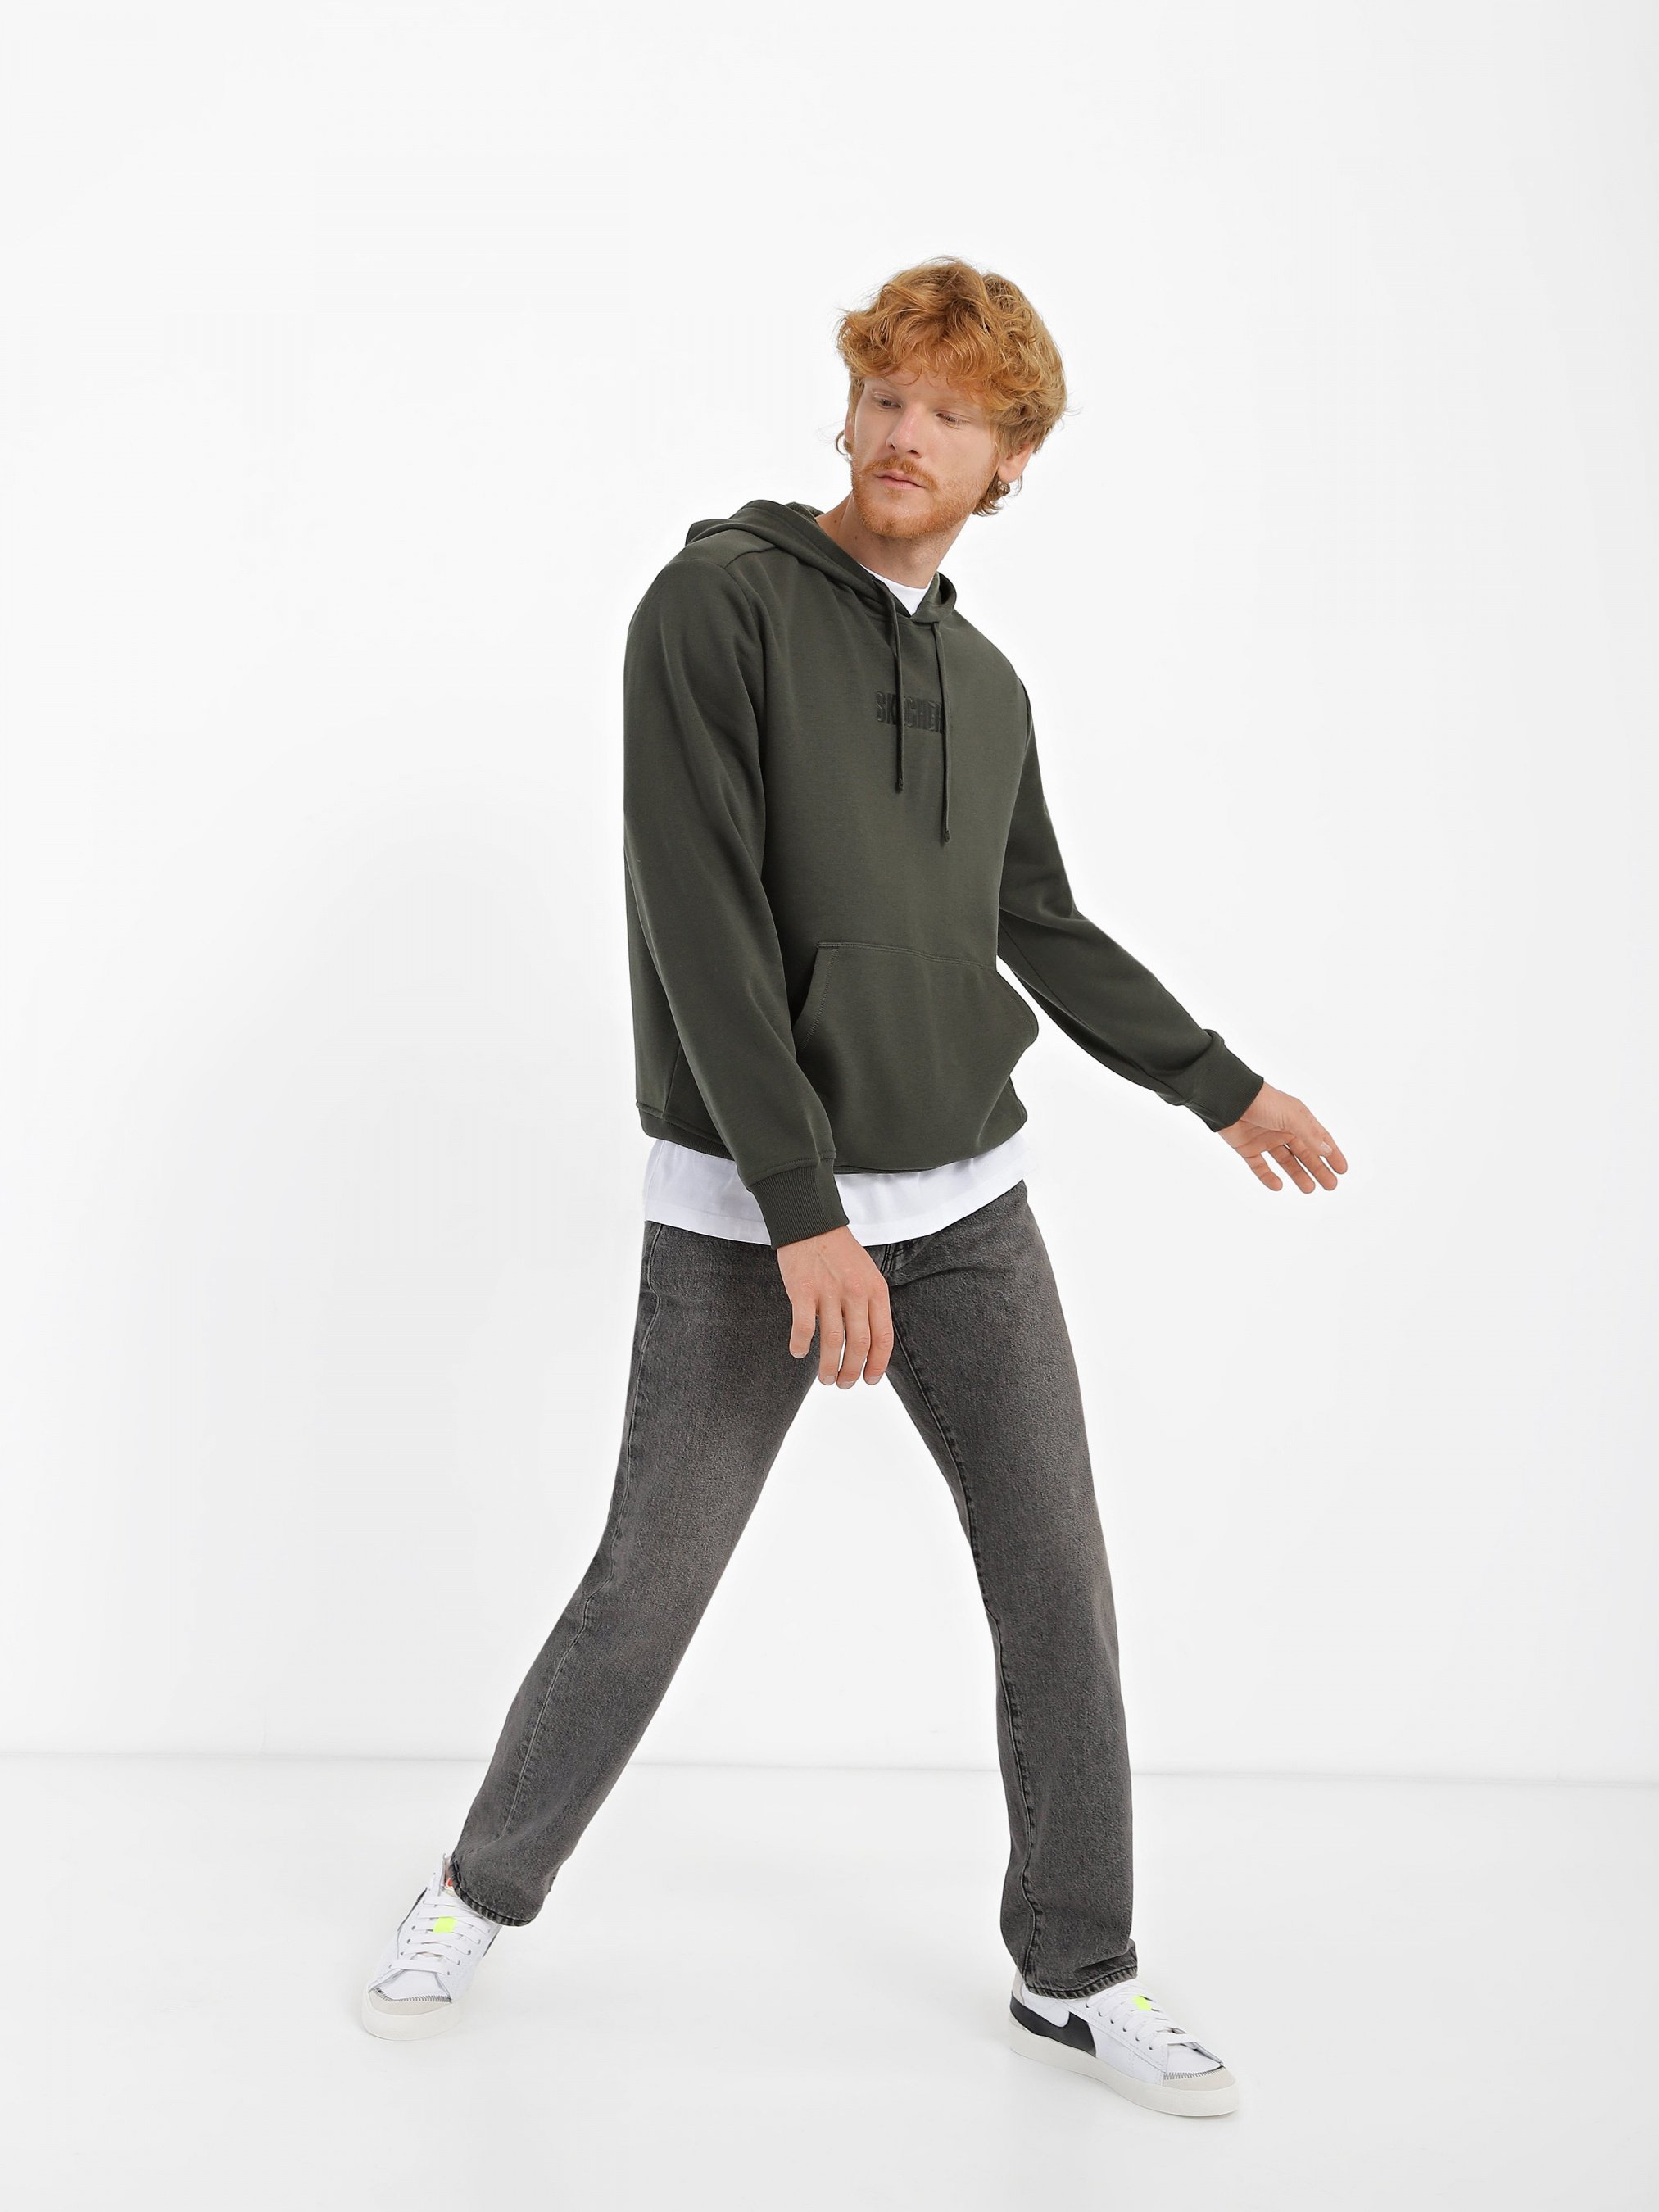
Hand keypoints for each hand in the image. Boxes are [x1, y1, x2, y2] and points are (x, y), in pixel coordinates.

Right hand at [776, 1225, 893, 1385]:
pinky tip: (799, 1352)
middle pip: (859, 1344)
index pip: (883, 1337)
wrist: (811, 1222)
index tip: (871, 1379)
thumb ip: (870, 1304)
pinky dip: (801, 1345)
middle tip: (844, 1384)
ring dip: (829, 1367)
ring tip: (826, 1378)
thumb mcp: (867, 1274)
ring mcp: (829, 1292)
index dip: (878, 1364)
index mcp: (875, 1290)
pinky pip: (804, 1328)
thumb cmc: (839, 1251)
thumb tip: (870, 1343)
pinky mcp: (803, 1291)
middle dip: (853, 1372)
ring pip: (833, 1342)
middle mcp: (856, 1293)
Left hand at [1220, 1082, 1346, 1191]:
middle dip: (1318, 1169)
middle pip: (1305, 1153)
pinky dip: (1268, 1177)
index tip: (1342, 1170)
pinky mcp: (1247, 1148)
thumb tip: (1327, 1151)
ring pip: (1285, 1161)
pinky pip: (1260, 1167)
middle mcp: (1282, 1130)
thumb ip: (1309, 1135)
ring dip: (1297, 1174)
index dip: (1332, 1154)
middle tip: (1330, 1186)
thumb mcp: (1292, 1117)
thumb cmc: (1264, 1102)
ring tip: (1309, 1189)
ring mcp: (1265, 1140)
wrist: (1230, 1099)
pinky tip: (1278, 1186)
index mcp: (1297, 1119)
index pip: (1319, 1139)